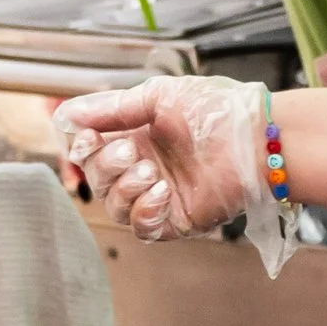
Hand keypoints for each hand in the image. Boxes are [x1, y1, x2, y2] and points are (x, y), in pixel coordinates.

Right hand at [54, 75, 263, 241]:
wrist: (259, 136)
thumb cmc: (217, 109)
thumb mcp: (158, 96)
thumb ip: (112, 108)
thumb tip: (67, 114)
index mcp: (136, 138)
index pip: (89, 153)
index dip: (81, 149)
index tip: (88, 137)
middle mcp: (145, 169)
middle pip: (97, 181)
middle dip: (104, 166)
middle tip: (131, 151)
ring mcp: (161, 197)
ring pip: (115, 208)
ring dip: (124, 189)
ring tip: (151, 172)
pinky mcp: (179, 220)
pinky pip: (143, 229)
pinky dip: (143, 212)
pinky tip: (161, 191)